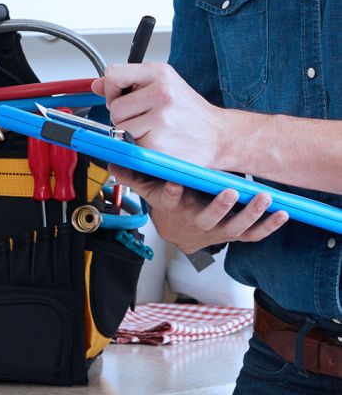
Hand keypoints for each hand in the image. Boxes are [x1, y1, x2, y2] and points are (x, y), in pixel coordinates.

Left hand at [92, 63, 232, 169]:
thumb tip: (96, 85)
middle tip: (144, 120)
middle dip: (123, 117)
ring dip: (130, 134)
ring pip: (120, 128)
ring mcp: (161, 118)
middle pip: (114, 107)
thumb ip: (128, 83)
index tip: (121, 97)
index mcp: (160, 73)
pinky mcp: (158, 143)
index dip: (111, 89)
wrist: (219, 136)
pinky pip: (130, 146)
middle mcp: (162, 92)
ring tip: (153, 131)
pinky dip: (139, 148)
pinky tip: (157, 143)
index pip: (113, 74)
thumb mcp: (163, 86)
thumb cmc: (189, 113)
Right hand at [111, 165, 288, 252]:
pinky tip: (281, 213)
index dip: (171, 193)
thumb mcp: (148, 191)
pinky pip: (252, 235)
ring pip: (234, 227)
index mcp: (175, 208)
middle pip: (208, 218)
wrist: (181, 233)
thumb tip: (112, 160)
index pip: (169, 202)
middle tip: (230, 191)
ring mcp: (217, 229)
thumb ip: (133, 175)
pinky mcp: (234, 234)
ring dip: (250, 214)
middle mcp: (196, 221)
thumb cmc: (170, 206)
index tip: (175, 184)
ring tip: (263, 197)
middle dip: (220, 206)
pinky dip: (268, 226)